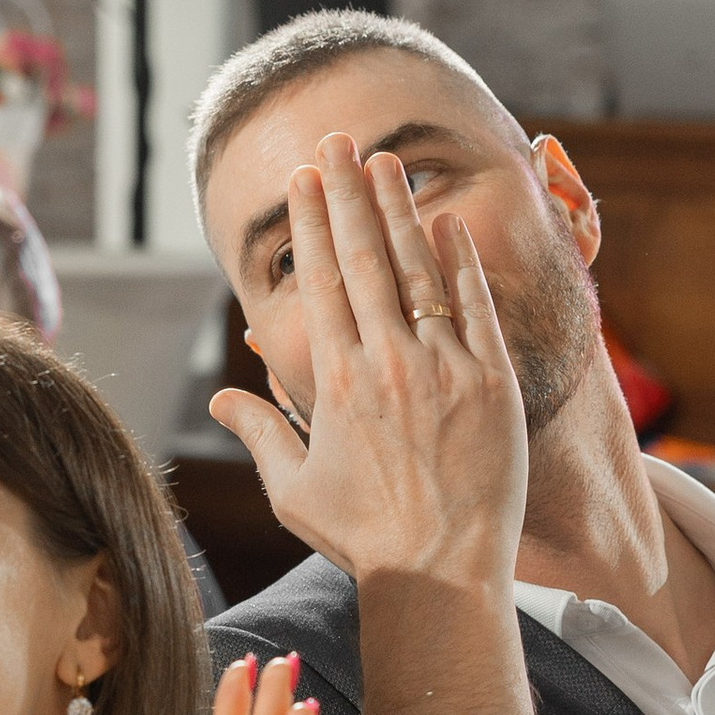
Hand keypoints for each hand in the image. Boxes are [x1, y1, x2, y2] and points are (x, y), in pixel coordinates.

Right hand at [210, 134, 526, 593]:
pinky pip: (475, 307)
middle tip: (340, 140)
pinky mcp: (494, 381)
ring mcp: (445, 368)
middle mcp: (388, 363)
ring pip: (419, 271)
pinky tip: (447, 220)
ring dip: (401, 210)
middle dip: (349, 193)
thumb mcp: (294, 490)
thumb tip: (220, 397)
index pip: (321, 282)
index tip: (306, 178)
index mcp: (335, 382)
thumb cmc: (365, 539)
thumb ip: (259, 432)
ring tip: (387, 161)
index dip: (312, 223)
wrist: (443, 574)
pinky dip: (461, 261)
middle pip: (365, 259)